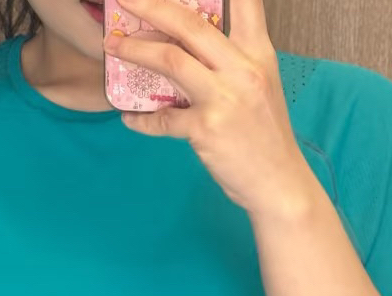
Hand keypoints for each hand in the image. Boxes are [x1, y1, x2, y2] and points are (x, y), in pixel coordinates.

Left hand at [104, 0, 316, 219]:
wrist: (278, 182)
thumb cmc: (266, 135)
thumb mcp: (260, 85)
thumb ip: (232, 61)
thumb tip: (191, 46)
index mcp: (258, 53)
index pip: (245, 2)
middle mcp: (242, 69)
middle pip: (190, 24)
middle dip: (151, 6)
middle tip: (126, 0)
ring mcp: (223, 98)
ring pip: (170, 61)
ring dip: (135, 51)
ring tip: (112, 47)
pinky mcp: (205, 129)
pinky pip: (162, 118)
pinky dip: (141, 119)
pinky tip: (129, 118)